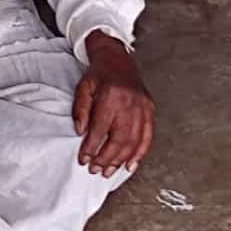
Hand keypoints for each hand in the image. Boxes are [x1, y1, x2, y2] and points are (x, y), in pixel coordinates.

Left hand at [73, 30, 154, 177]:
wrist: (118, 59)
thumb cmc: (99, 74)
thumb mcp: (83, 87)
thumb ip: (81, 110)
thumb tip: (80, 132)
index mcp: (111, 95)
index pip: (100, 129)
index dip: (91, 147)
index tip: (83, 159)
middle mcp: (130, 103)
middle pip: (119, 139)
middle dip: (106, 159)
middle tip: (95, 170)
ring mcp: (143, 107)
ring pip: (133, 142)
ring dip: (120, 160)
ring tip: (109, 171)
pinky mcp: (150, 111)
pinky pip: (148, 137)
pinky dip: (140, 154)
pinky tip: (130, 165)